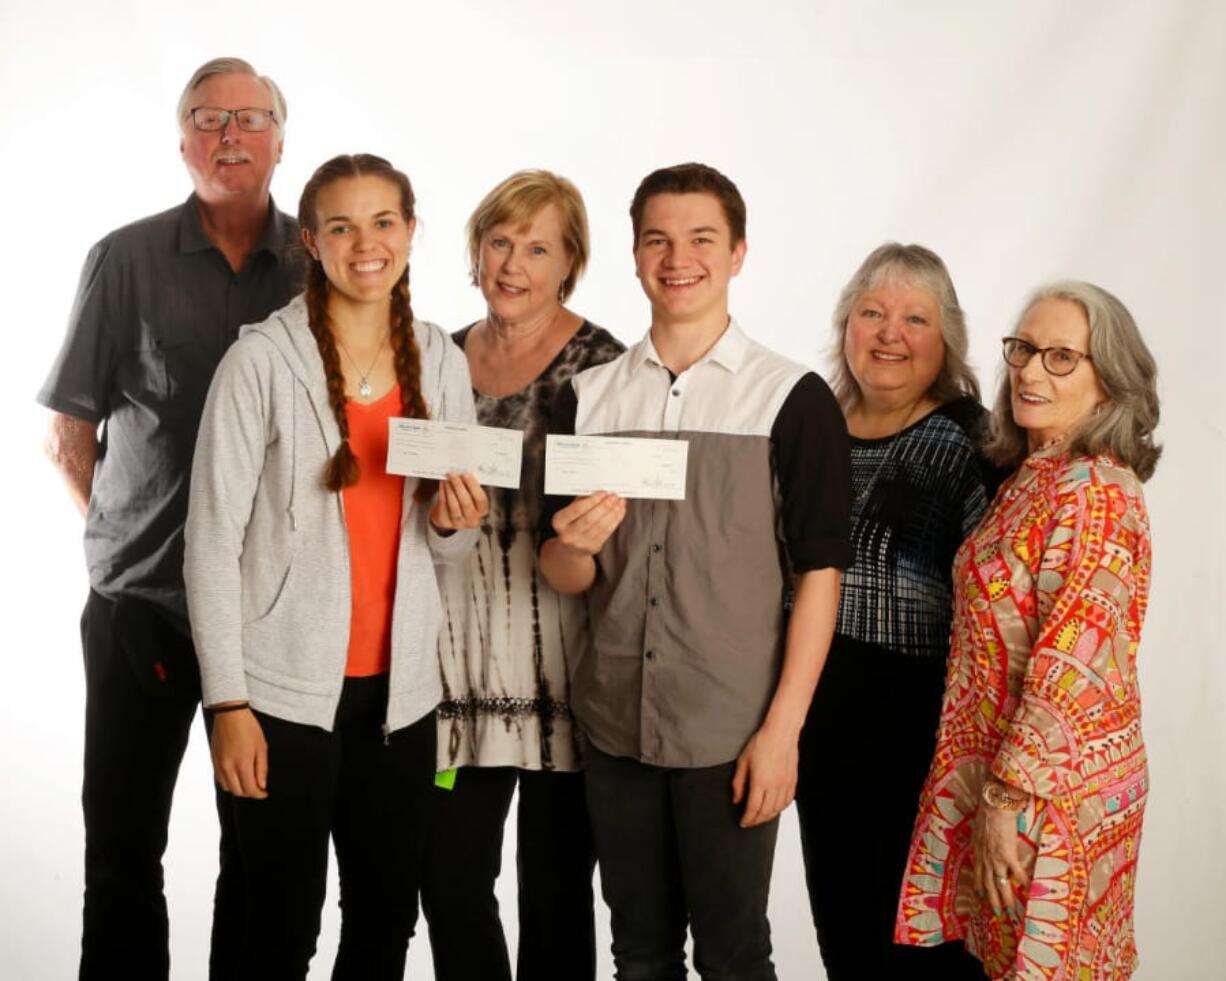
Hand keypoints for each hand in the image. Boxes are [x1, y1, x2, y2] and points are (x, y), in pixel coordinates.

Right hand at [211, 707, 268, 798]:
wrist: (230, 714)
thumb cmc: (248, 727)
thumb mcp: (262, 746)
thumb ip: (262, 768)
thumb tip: (262, 785)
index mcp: (242, 764)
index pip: (249, 789)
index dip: (259, 794)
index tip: (264, 793)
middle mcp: (228, 767)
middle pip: (238, 792)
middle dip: (249, 793)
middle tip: (258, 787)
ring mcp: (219, 764)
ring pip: (227, 787)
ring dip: (238, 788)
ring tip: (248, 781)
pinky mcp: (213, 760)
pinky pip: (220, 779)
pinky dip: (229, 782)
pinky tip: (237, 775)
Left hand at [429, 473, 489, 533]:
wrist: (448, 515)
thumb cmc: (463, 500)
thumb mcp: (471, 494)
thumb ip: (470, 486)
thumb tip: (462, 471)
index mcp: (482, 511)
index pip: (480, 499)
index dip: (473, 486)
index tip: (466, 474)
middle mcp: (472, 520)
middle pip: (466, 503)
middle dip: (459, 486)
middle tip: (454, 474)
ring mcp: (458, 523)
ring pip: (453, 505)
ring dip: (449, 488)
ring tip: (447, 477)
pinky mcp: (445, 521)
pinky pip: (443, 505)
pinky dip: (442, 492)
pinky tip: (442, 483)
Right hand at [550, 491, 625, 555]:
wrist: (570, 549)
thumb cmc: (571, 524)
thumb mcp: (570, 512)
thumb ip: (582, 501)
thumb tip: (599, 491)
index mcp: (560, 522)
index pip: (577, 510)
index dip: (592, 501)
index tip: (603, 493)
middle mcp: (568, 534)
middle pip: (590, 519)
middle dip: (605, 506)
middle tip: (614, 496)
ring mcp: (581, 543)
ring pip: (601, 526)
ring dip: (613, 512)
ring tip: (619, 502)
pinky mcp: (593, 547)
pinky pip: (607, 532)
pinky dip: (616, 519)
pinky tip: (620, 511)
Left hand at [731, 724, 798, 827]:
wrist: (781, 732)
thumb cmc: (761, 743)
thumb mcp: (743, 761)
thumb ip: (738, 782)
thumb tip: (736, 800)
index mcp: (760, 781)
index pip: (753, 808)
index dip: (747, 819)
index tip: (742, 823)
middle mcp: (774, 785)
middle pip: (766, 812)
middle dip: (757, 821)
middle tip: (750, 823)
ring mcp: (785, 784)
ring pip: (778, 809)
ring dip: (768, 817)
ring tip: (760, 818)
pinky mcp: (793, 781)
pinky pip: (788, 801)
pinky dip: (780, 809)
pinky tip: (775, 809)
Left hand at [972, 799, 1030, 915]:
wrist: (994, 807)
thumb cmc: (987, 814)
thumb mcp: (978, 831)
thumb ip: (980, 841)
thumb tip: (982, 845)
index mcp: (977, 852)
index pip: (977, 874)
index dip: (978, 886)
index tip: (980, 895)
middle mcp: (984, 859)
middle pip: (987, 884)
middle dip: (992, 899)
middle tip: (996, 912)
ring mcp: (996, 859)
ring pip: (1000, 884)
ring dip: (1006, 899)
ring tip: (1010, 910)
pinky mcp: (1008, 856)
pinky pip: (1018, 874)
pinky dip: (1024, 883)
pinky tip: (1029, 891)